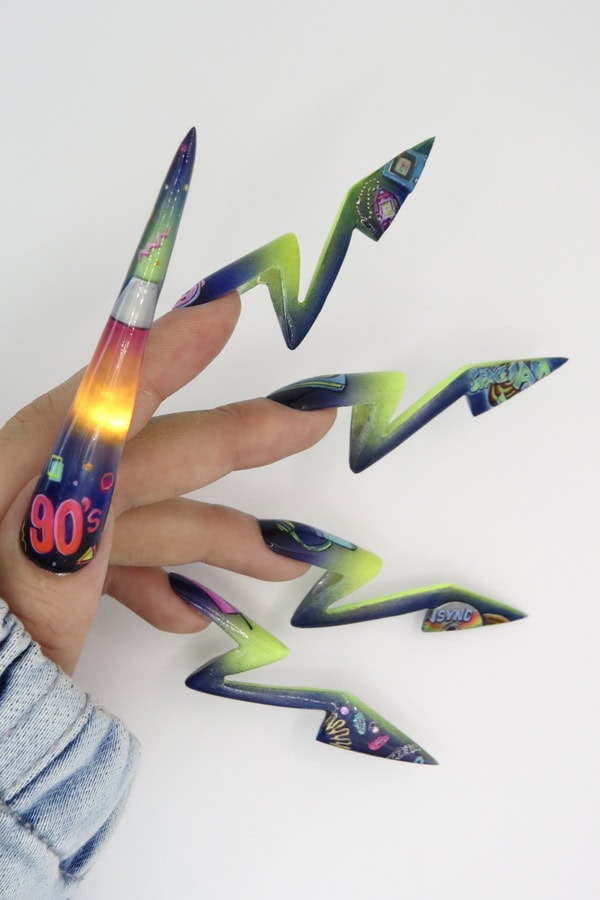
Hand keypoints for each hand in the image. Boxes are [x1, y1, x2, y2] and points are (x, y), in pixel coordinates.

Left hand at [0, 293, 334, 674]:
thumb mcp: (16, 630)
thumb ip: (59, 548)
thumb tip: (103, 462)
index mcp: (1, 502)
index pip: (85, 416)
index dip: (157, 360)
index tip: (219, 316)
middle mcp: (21, 509)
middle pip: (132, 459)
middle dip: (226, 442)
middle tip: (302, 422)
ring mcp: (34, 547)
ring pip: (134, 518)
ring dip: (209, 536)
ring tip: (276, 560)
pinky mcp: (43, 582)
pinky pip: (109, 564)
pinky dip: (155, 582)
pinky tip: (191, 611)